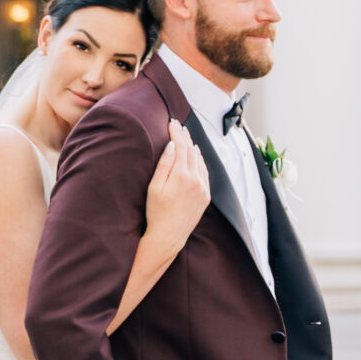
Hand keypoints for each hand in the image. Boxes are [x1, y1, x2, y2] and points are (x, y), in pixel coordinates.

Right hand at [143, 124, 209, 255]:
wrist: (169, 236)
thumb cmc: (156, 212)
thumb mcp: (155, 187)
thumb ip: (164, 165)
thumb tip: (172, 146)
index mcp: (182, 176)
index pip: (181, 147)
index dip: (176, 133)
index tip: (171, 123)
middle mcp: (196, 180)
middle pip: (191, 151)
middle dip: (184, 137)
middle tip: (178, 125)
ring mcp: (203, 188)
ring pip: (200, 161)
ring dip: (193, 147)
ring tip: (186, 137)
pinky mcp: (205, 196)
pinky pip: (204, 172)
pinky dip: (200, 161)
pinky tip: (195, 155)